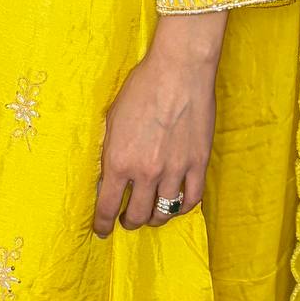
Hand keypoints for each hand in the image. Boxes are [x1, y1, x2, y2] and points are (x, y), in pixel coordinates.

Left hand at [94, 12, 225, 236]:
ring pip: (163, 212)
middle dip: (128, 222)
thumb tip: (105, 177)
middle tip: (126, 219)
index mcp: (119, 161)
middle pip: (136, 215)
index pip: (106, 206)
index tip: (102, 230)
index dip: (102, 224)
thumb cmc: (141, 88)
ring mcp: (174, 170)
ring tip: (150, 214)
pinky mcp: (198, 164)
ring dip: (154, 218)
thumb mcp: (112, 120)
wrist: (178, 70)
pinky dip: (181, 207)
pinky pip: (191, 199)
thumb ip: (109, 152)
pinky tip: (175, 204)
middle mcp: (145, 172)